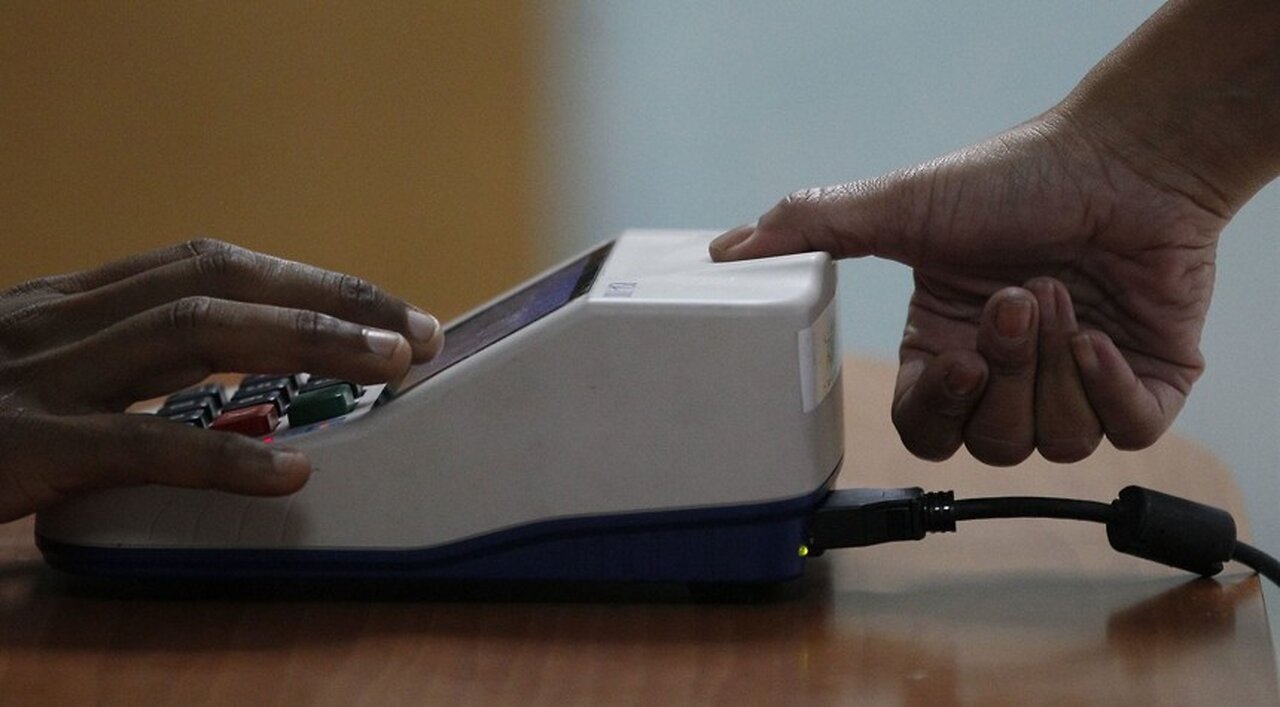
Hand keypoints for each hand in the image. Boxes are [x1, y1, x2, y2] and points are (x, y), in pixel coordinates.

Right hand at [0, 239, 444, 521]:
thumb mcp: (29, 379)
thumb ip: (117, 372)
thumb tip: (234, 384)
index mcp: (63, 306)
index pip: (208, 267)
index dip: (305, 281)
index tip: (381, 306)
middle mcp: (53, 324)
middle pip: (220, 282)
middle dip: (331, 301)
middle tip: (418, 330)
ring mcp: (29, 382)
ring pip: (194, 336)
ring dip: (308, 346)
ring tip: (391, 368)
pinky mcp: (9, 452)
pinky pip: (134, 445)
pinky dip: (221, 456)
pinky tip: (291, 472)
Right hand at [711, 0, 1279, 465]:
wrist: (1124, 157)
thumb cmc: (1015, 179)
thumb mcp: (903, 206)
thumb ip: (813, 231)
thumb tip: (727, 253)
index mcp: (945, 348)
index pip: (925, 429)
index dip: (937, 409)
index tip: (955, 357)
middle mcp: (1005, 377)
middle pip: (989, 443)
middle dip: (1006, 374)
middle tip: (1019, 301)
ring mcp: (1075, 387)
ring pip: (1054, 444)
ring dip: (1056, 365)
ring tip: (1064, 294)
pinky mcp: (1141, 388)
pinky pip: (1124, 432)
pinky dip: (1110, 387)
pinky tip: (1104, 333)